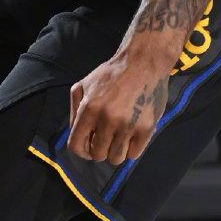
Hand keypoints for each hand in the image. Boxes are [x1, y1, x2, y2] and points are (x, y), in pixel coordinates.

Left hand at [68, 47, 170, 164]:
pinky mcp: (146, 128)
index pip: (76, 146)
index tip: (88, 148)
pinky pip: (134, 154)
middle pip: (98, 155)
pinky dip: (130, 149)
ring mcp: (127, 125)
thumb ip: (74, 110)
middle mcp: (107, 119)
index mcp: (88, 109)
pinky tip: (131, 136)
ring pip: (116, 158)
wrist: (143, 62)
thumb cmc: (111, 74)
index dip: (81, 151)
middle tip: (106, 139)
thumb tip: (77, 134)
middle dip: (99, 149)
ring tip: (118, 139)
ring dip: (115, 152)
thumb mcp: (83, 85)